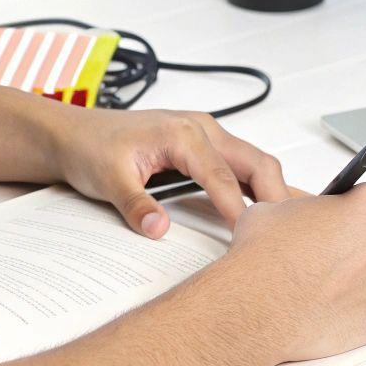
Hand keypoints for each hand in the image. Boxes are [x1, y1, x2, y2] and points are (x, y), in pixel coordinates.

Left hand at [48, 107, 289, 237]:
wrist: (74, 134)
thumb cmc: (91, 148)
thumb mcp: (107, 179)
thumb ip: (136, 204)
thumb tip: (160, 229)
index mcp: (181, 133)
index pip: (221, 175)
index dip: (239, 208)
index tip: (250, 237)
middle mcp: (200, 128)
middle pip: (256, 162)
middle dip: (277, 196)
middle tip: (291, 235)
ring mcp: (205, 135)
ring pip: (253, 162)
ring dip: (271, 191)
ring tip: (287, 228)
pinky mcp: (203, 146)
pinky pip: (240, 165)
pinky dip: (257, 186)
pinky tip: (269, 210)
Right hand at [225, 183, 365, 361]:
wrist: (258, 307)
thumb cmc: (267, 258)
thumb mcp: (279, 206)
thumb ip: (310, 208)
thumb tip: (310, 216)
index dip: (350, 212)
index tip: (339, 224)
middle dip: (364, 243)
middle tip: (332, 256)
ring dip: (365, 276)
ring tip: (329, 284)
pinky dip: (362, 306)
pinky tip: (333, 305)